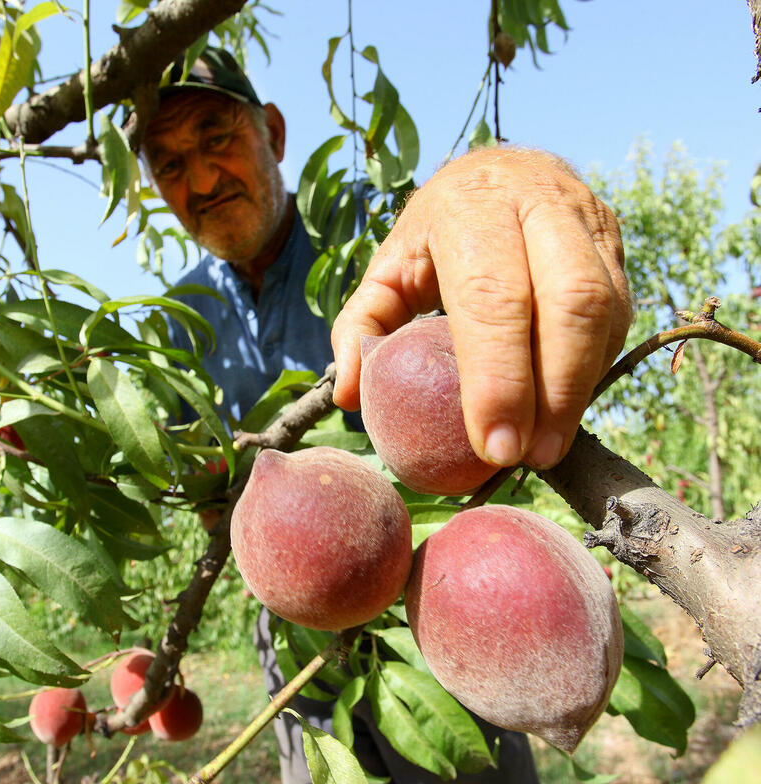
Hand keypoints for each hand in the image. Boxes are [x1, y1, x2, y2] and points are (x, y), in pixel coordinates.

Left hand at [331, 146, 630, 469]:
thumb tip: (348, 395)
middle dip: (553, 389)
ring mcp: (586, 218)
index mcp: (468, 206)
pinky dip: (594, 368)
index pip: (492, 295)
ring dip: (580, 388)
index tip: (495, 445)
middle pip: (567, 299)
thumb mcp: (388, 268)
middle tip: (530, 456)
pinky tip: (565, 408)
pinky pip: (619, 313)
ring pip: (604, 308)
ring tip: (549, 447)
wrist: (500, 171)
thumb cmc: (435, 236)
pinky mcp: (616, 243)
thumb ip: (362, 325)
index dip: (498, 375)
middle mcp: (537, 201)